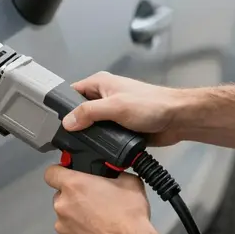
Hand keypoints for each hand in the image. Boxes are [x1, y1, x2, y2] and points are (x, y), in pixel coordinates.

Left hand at [43, 164, 153, 233]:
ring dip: (77, 219)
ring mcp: (62, 227)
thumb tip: (116, 174)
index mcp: (74, 186)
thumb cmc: (129, 218)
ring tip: (98, 224)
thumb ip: (115, 174)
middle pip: (61, 197)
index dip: (59, 173)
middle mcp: (63, 206)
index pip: (51, 173)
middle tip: (94, 204)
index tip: (68, 176)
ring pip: (65, 218)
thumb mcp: (130, 184)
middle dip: (74, 199)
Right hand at [62, 72, 185, 146]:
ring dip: (90, 136)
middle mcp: (104, 96)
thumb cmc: (152, 104)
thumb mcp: (115, 106)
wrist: (178, 119)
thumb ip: (89, 112)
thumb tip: (68, 122)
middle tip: (70, 139)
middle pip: (79, 112)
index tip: (56, 122)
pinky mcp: (120, 127)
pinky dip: (102, 143)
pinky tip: (100, 150)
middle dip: (76, 125)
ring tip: (85, 146)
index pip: (71, 93)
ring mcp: (112, 113)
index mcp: (100, 83)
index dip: (63, 107)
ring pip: (91, 126)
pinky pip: (104, 136)